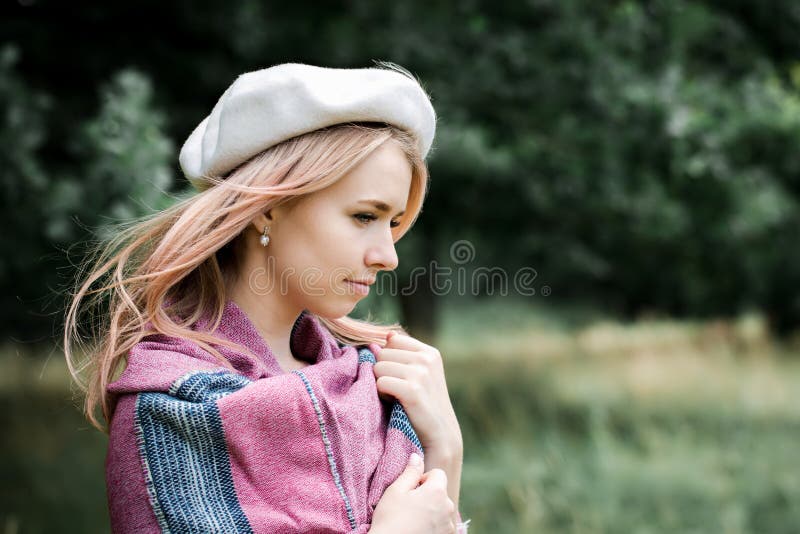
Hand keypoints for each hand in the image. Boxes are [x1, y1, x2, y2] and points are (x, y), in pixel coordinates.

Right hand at [370, 453, 456, 533]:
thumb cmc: (390, 520)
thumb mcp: (395, 491)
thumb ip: (410, 472)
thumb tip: (417, 456)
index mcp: (437, 492)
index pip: (437, 474)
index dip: (423, 479)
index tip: (410, 490)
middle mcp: (448, 508)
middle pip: (440, 492)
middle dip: (428, 495)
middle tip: (409, 506)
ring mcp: (449, 526)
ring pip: (442, 510)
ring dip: (432, 511)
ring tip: (412, 520)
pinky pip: (443, 526)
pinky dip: (434, 526)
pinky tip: (417, 530)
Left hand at [373, 332, 462, 456]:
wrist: (440, 435)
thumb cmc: (424, 404)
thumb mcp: (419, 374)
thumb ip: (402, 354)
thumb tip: (385, 336)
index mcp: (429, 352)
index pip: (392, 340)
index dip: (390, 359)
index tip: (401, 377)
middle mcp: (427, 358)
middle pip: (382, 353)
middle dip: (384, 371)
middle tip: (399, 389)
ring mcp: (421, 373)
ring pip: (378, 367)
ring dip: (382, 384)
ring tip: (398, 396)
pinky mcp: (412, 390)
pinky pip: (380, 382)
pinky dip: (382, 395)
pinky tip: (396, 403)